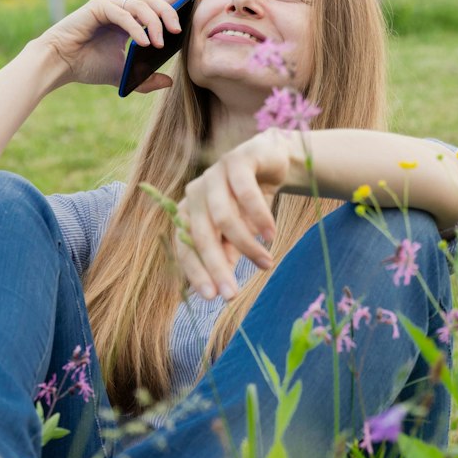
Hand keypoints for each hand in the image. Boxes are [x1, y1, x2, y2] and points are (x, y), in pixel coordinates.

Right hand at [33, 0, 198, 91]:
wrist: (59, 65)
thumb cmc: (87, 66)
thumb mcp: (123, 74)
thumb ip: (145, 78)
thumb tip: (170, 81)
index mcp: (129, 20)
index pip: (157, 4)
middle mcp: (121, 8)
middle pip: (153, 0)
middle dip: (169, 12)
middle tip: (178, 30)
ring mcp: (110, 5)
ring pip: (141, 4)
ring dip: (154, 22)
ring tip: (160, 42)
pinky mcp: (98, 6)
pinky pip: (123, 14)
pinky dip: (135, 28)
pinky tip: (143, 43)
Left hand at [171, 129, 298, 300]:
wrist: (272, 162)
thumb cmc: (248, 203)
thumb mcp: (237, 233)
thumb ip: (226, 255)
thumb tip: (220, 289)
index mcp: (188, 211)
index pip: (185, 246)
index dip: (196, 272)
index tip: (213, 297)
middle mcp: (195, 193)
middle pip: (202, 235)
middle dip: (216, 268)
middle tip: (233, 294)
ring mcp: (214, 174)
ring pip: (224, 217)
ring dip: (246, 245)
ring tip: (266, 263)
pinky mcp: (237, 160)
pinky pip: (246, 194)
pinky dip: (260, 217)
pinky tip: (271, 235)